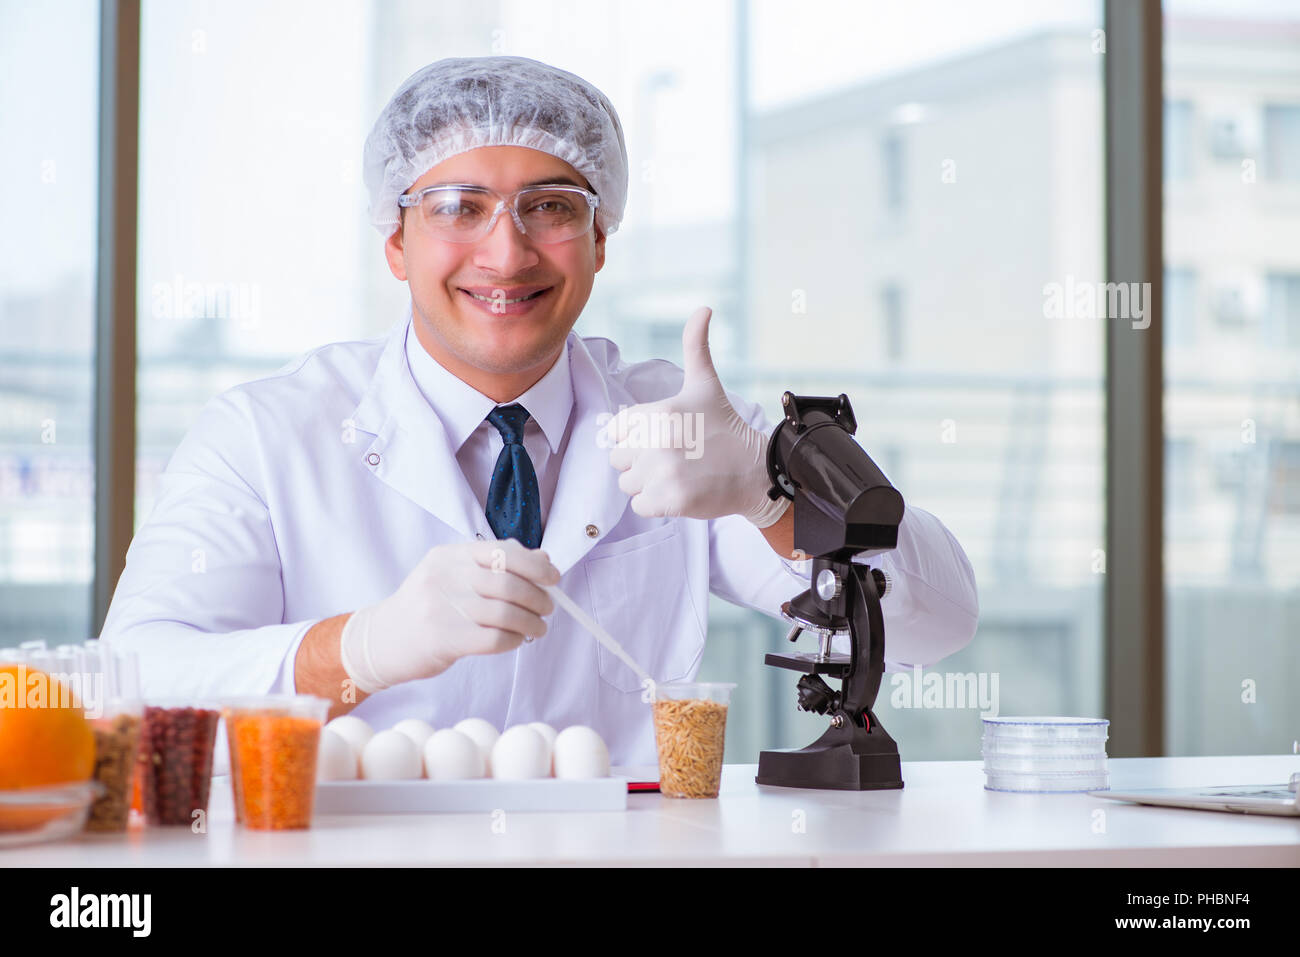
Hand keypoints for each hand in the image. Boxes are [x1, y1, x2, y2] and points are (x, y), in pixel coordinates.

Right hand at [339, 538, 560, 693]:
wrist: (381, 640)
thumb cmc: (427, 607)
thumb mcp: (455, 576)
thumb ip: (496, 566)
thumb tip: (543, 561)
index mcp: (451, 555)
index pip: (503, 551)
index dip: (535, 566)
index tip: (552, 579)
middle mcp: (446, 576)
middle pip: (509, 583)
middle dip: (538, 598)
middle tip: (547, 609)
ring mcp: (442, 607)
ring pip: (506, 613)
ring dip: (531, 623)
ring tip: (537, 629)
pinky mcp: (443, 638)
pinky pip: (495, 638)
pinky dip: (514, 640)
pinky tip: (514, 641)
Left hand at [599, 306, 788, 527]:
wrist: (754, 470)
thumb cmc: (723, 426)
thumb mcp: (705, 383)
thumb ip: (696, 345)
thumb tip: (704, 307)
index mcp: (656, 412)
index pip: (617, 431)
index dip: (637, 435)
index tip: (664, 436)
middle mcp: (656, 442)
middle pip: (619, 459)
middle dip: (641, 460)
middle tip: (673, 456)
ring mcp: (662, 473)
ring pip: (628, 484)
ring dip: (647, 483)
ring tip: (677, 473)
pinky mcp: (669, 501)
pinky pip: (639, 506)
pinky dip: (655, 504)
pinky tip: (678, 491)